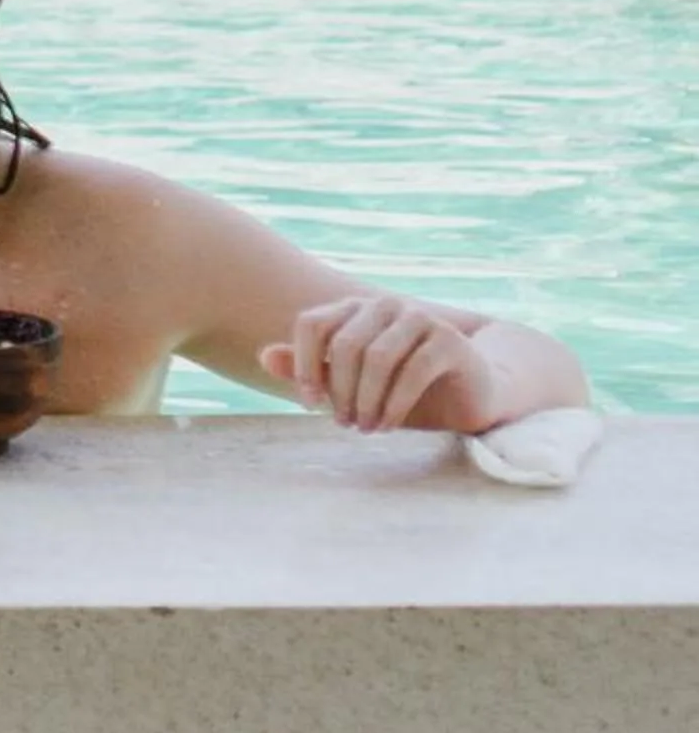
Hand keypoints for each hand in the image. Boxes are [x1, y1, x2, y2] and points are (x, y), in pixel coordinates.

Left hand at [260, 293, 498, 432]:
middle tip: (344, 424)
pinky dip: (394, 403)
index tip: (308, 403)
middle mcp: (383, 305)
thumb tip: (264, 357)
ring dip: (366, 400)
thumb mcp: (351, 384)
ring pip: (376, 357)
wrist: (469, 393)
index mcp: (353, 309)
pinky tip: (389, 424)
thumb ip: (309, 369)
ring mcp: (418, 317)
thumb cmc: (402, 389)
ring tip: (366, 427)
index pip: (311, 324)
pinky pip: (412, 370)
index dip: (302, 364)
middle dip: (339, 390)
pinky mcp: (448, 339)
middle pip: (344, 345)